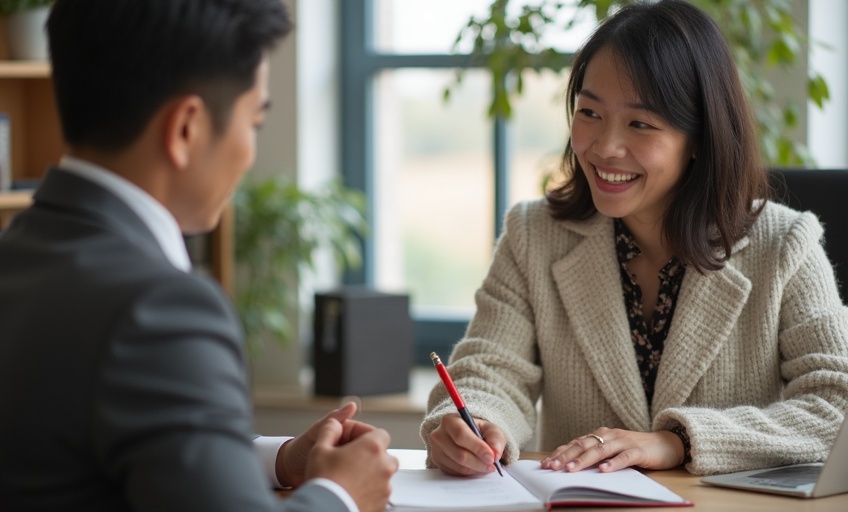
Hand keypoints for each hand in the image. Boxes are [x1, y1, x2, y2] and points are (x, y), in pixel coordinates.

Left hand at [276, 402, 377, 486]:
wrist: (287, 470)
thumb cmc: (298, 449)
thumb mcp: (315, 432)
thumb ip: (333, 420)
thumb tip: (352, 405)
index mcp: (346, 431)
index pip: (368, 434)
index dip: (373, 441)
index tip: (378, 450)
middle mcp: (349, 445)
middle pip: (369, 450)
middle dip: (371, 457)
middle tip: (371, 466)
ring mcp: (347, 461)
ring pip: (365, 464)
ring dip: (365, 470)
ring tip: (362, 476)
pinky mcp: (345, 475)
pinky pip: (357, 477)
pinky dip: (359, 480)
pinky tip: (357, 484)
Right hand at [305, 416, 397, 511]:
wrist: (327, 510)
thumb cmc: (325, 481)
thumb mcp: (319, 448)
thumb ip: (329, 429)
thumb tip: (334, 424)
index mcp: (373, 447)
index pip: (380, 433)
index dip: (365, 435)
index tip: (353, 441)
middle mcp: (385, 466)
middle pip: (383, 454)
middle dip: (370, 455)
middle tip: (350, 460)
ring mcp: (385, 486)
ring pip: (382, 474)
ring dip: (370, 473)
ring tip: (349, 478)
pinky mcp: (382, 503)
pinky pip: (379, 491)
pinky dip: (369, 490)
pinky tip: (353, 491)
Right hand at [428, 413, 504, 475]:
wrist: (467, 436)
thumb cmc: (478, 431)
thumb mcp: (490, 429)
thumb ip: (495, 439)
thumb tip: (496, 454)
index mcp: (450, 420)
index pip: (461, 435)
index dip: (477, 448)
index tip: (491, 457)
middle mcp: (439, 435)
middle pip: (459, 454)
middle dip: (479, 462)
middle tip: (492, 465)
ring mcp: (436, 450)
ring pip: (459, 466)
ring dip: (476, 469)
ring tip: (486, 465)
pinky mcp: (438, 463)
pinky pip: (456, 473)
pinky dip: (469, 472)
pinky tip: (476, 466)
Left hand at [540, 427, 682, 472]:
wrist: (666, 443)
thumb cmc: (634, 448)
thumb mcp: (611, 450)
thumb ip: (594, 455)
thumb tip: (570, 467)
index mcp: (600, 435)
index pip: (575, 444)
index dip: (560, 453)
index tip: (545, 464)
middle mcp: (609, 435)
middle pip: (584, 445)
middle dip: (566, 456)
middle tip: (552, 467)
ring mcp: (624, 441)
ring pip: (601, 450)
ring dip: (585, 460)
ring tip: (572, 469)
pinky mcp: (638, 450)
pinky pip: (624, 457)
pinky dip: (613, 463)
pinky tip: (603, 471)